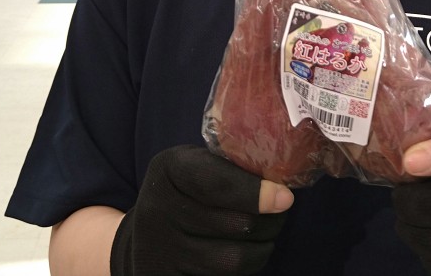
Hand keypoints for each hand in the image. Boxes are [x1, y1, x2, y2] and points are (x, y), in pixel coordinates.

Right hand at [110, 145, 293, 274]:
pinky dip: (246, 264)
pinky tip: (249, 250)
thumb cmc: (183, 191)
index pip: (219, 183)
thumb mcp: (194, 165)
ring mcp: (162, 250)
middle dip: (270, 220)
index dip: (257, 193)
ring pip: (234, 258)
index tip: (285, 197)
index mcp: (168, 169)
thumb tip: (279, 184)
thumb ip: (227, 167)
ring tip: (269, 232)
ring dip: (263, 246)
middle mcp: (159, 209)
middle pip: (236, 223)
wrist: (145, 236)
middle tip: (282, 211)